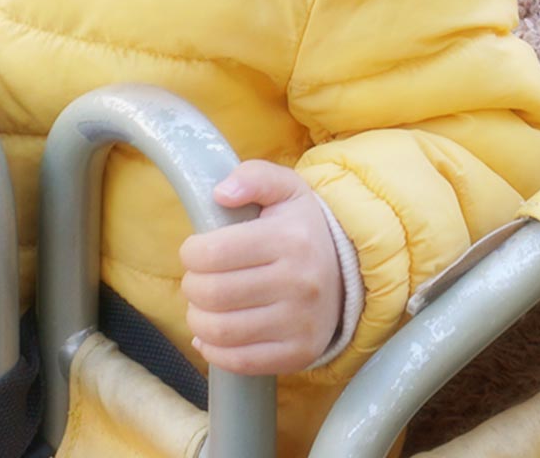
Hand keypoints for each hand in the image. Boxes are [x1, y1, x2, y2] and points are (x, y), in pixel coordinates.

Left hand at [180, 162, 345, 374]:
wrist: (349, 274)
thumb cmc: (302, 229)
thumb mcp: (285, 189)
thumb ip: (252, 177)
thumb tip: (220, 193)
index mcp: (291, 239)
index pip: (212, 254)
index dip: (190, 253)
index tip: (196, 250)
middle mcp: (300, 283)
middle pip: (211, 294)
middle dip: (191, 286)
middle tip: (199, 278)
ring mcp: (300, 323)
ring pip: (219, 330)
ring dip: (197, 318)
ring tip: (205, 305)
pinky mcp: (299, 353)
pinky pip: (238, 361)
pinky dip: (213, 350)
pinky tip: (212, 334)